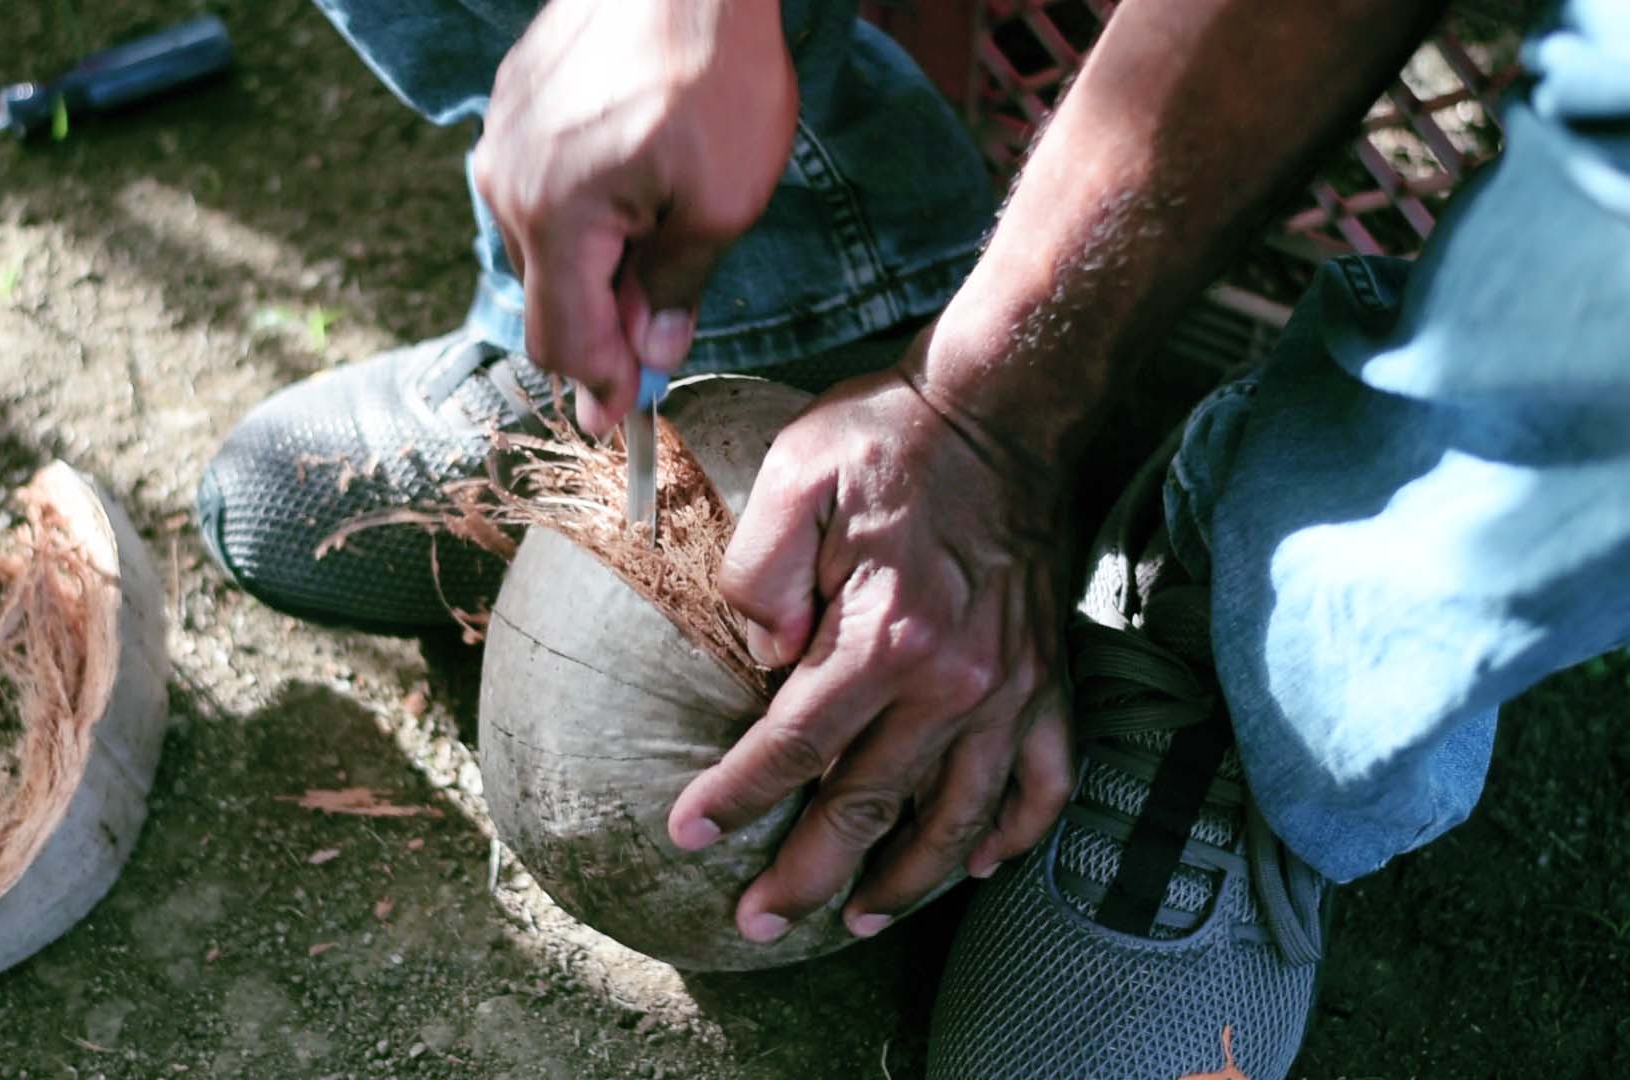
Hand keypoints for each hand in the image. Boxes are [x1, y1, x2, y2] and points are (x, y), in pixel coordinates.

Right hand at [473, 0, 796, 434]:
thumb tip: (652, 357)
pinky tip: (635, 184)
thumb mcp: (722, 204)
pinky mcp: (516, 102)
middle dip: (601, 329)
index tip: (620, 422)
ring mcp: (505, 140)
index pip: (564, 340)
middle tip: (656, 343)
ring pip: (543, 242)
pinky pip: (540, 185)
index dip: (598, 388)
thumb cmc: (714, 77)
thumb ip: (677, 290)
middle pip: (548, 297)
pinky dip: (582, 211)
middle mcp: (509, 186)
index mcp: (557, 222)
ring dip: (593, 266)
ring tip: (659, 242)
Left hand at [666, 335, 1076, 941]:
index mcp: (884, 635)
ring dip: (908, 882)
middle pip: (869, 806)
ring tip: (861, 920)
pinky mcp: (1050, 679)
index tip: (689, 835)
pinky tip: (981, 864)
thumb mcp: (797, 476)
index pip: (794, 746)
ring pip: (959, 820)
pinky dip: (1015, 834)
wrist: (1002, 407)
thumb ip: (760, 574)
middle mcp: (955, 681)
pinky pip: (1045, 783)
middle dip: (807, 874)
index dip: (736, 798)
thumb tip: (761, 660)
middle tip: (758, 920)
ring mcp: (1012, 688)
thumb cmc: (889, 437)